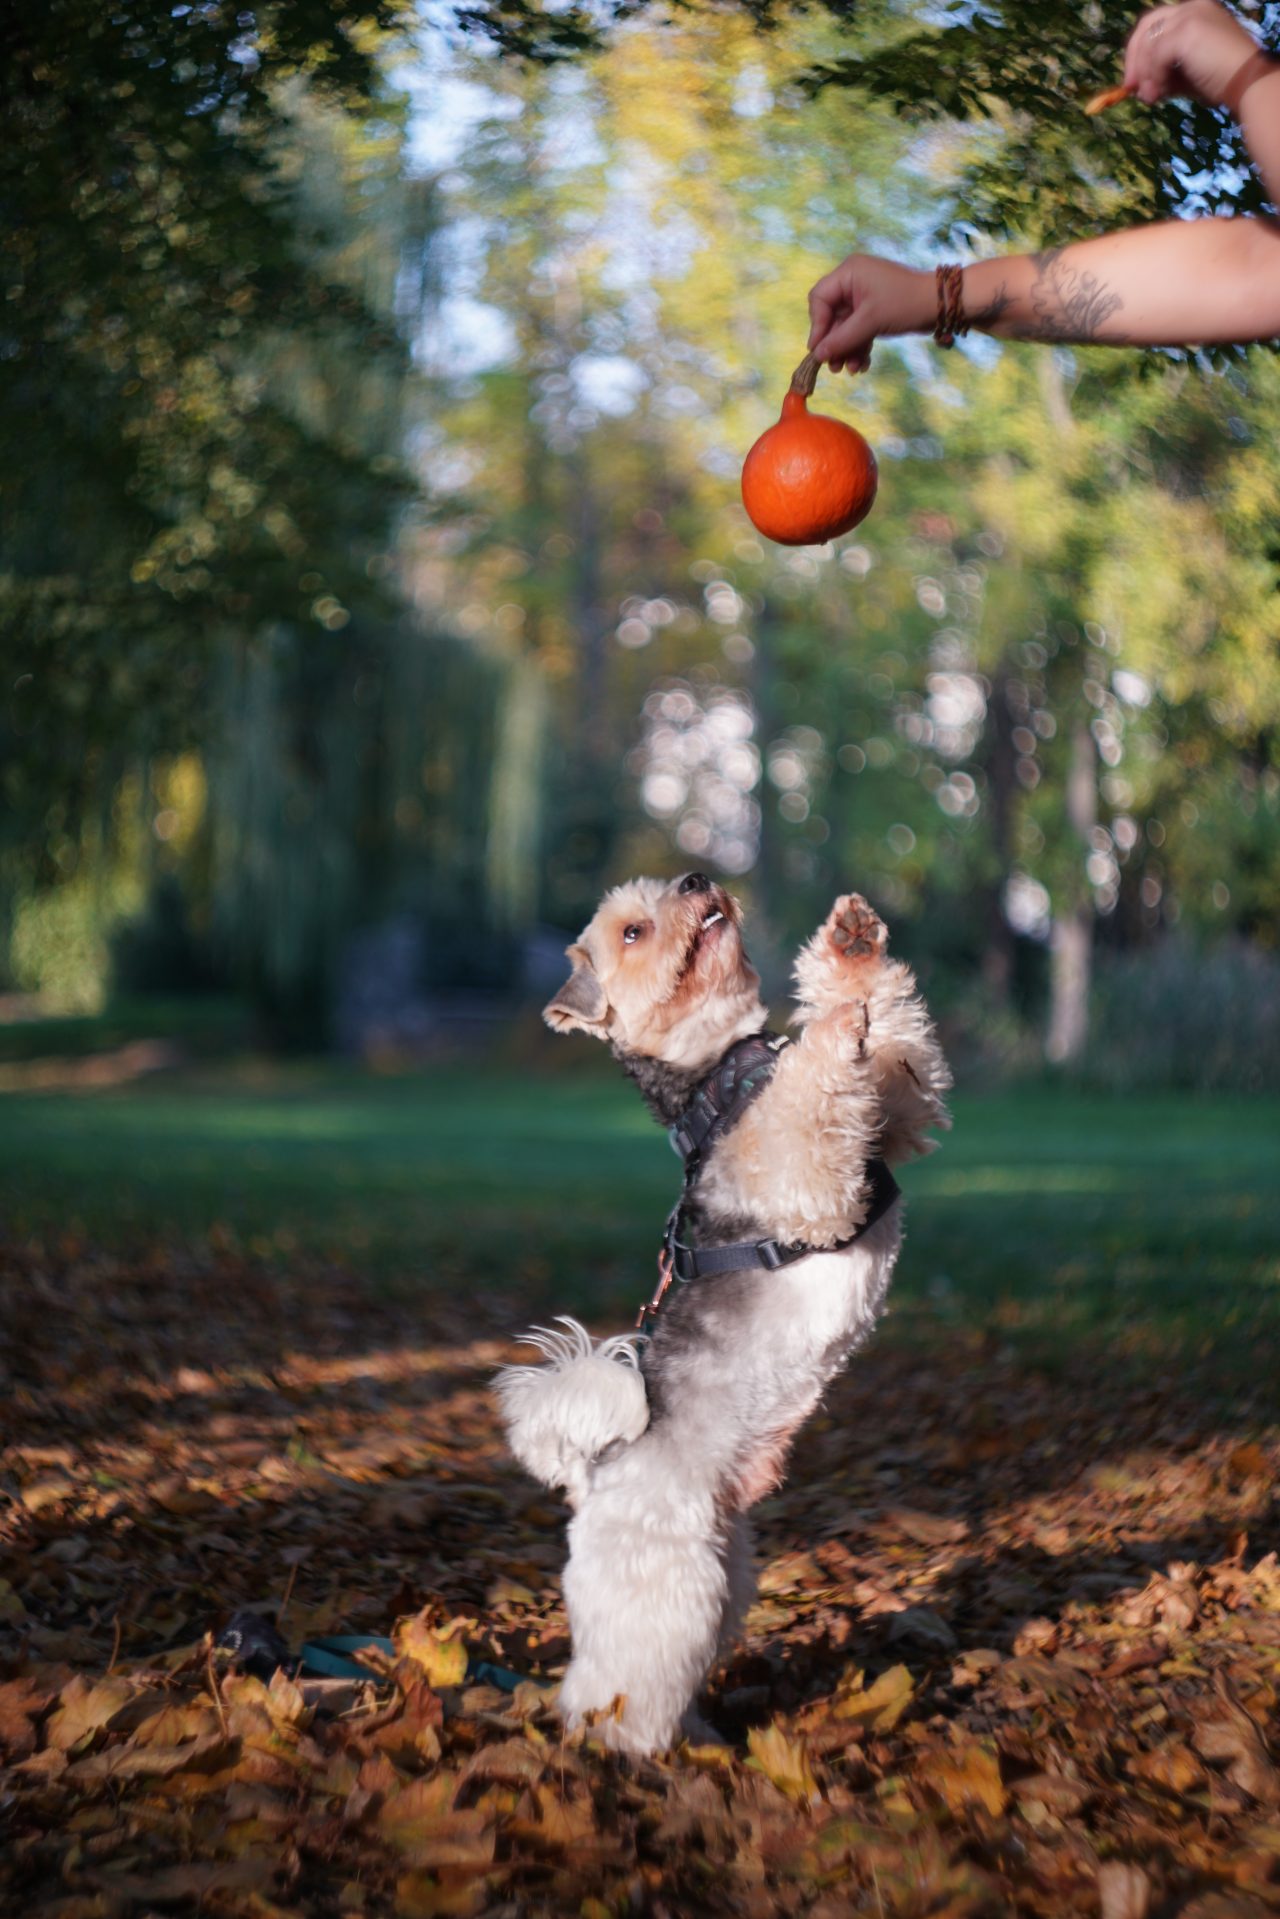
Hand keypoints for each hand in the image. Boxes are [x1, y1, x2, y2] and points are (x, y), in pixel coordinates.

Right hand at [806, 253, 932, 372]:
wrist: (941, 305)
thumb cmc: (906, 303)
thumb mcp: (871, 322)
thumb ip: (842, 339)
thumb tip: (817, 355)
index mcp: (849, 273)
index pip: (819, 298)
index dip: (817, 325)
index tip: (818, 350)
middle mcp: (853, 282)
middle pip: (831, 316)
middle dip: (834, 343)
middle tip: (834, 367)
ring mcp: (864, 297)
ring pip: (845, 327)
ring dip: (847, 349)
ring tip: (851, 370)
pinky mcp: (874, 311)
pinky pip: (858, 330)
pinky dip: (859, 347)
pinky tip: (863, 364)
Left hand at [1123, 0, 1257, 107]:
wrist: (1246, 82)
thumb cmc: (1222, 81)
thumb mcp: (1186, 75)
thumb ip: (1163, 74)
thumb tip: (1140, 88)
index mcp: (1195, 12)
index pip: (1156, 25)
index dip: (1139, 52)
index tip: (1133, 82)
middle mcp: (1191, 7)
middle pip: (1146, 26)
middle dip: (1134, 60)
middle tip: (1131, 89)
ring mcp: (1189, 15)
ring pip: (1148, 43)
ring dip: (1144, 74)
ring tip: (1150, 98)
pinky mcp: (1186, 30)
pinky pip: (1156, 56)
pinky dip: (1154, 76)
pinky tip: (1161, 93)